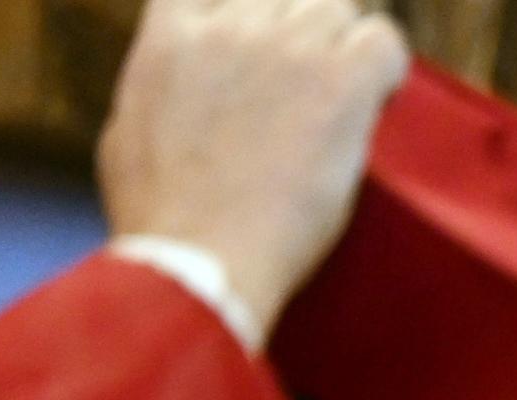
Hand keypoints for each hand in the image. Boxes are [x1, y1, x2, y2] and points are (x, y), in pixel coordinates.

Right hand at [97, 0, 409, 337]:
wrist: (201, 257)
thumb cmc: (161, 218)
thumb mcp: (128, 132)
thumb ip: (159, 87)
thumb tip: (172, 83)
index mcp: (172, 34)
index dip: (247, 16)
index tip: (265, 53)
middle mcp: (230, 27)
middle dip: (302, 34)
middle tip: (314, 87)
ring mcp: (286, 49)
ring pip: (336, 10)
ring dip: (346, 48)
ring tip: (346, 98)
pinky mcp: (338, 83)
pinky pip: (384, 41)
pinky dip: (388, 65)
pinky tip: (380, 97)